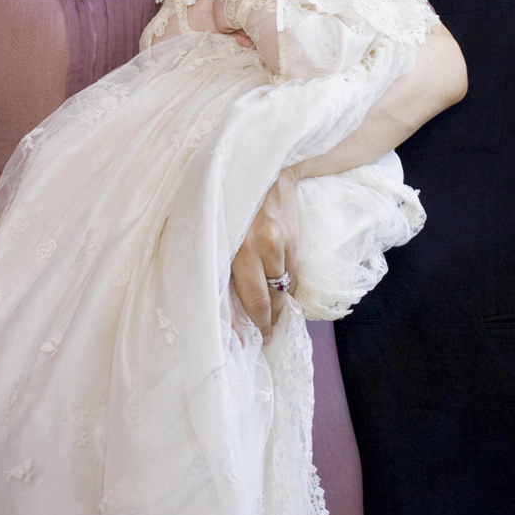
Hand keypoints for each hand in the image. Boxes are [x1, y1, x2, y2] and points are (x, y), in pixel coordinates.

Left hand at [230, 169, 296, 341]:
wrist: (264, 172)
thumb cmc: (235, 206)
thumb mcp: (221, 236)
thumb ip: (224, 270)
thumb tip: (231, 316)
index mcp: (231, 249)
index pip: (246, 299)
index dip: (250, 325)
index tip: (250, 342)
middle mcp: (253, 247)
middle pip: (265, 300)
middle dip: (266, 322)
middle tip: (264, 335)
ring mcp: (277, 244)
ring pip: (282, 290)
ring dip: (279, 306)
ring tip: (273, 313)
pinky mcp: (293, 240)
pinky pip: (293, 276)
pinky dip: (288, 286)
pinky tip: (282, 287)